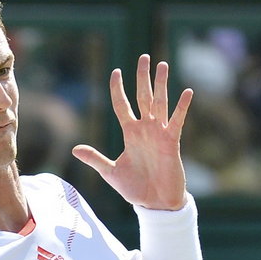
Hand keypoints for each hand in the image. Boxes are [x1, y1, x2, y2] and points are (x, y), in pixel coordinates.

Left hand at [72, 54, 192, 210]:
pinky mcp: (171, 142)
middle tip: (144, 57)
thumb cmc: (134, 188)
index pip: (122, 106)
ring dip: (161, 84)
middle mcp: (145, 129)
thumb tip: (74, 149)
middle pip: (142, 97)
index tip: (116, 72)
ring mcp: (159, 133)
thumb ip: (95, 158)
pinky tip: (187, 91)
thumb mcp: (110, 172)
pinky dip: (181, 107)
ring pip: (160, 103)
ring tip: (162, 64)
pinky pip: (176, 121)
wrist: (154, 203)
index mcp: (130, 134)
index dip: (118, 90)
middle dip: (142, 77)